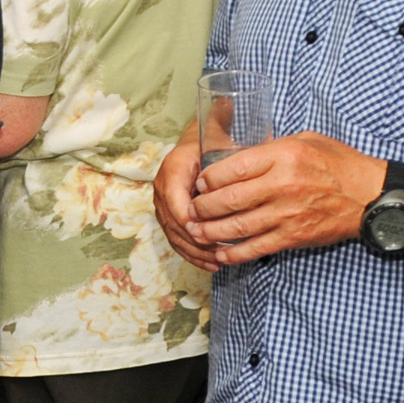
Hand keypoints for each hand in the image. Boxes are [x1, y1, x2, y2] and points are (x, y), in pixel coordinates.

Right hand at [154, 132, 224, 272]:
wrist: (201, 138)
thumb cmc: (216, 141)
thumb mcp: (224, 146)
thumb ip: (229, 165)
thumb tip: (240, 189)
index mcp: (173, 170)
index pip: (177, 205)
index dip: (193, 225)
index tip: (213, 239)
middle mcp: (162, 187)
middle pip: (174, 225)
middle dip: (197, 244)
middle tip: (221, 254)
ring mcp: (162, 202)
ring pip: (174, 235)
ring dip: (196, 253)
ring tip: (217, 263)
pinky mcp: (168, 213)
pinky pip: (175, 238)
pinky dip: (192, 254)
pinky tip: (210, 264)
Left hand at [190, 133, 379, 262]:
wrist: (370, 197)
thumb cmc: (339, 164)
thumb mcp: (305, 140)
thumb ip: (271, 148)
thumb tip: (238, 156)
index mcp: (283, 156)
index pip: (233, 168)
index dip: (210, 178)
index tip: (201, 183)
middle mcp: (282, 185)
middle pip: (229, 199)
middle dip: (203, 207)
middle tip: (192, 209)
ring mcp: (287, 214)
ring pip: (237, 227)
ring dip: (211, 231)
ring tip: (196, 231)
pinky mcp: (293, 237)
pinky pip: (256, 248)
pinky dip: (234, 254)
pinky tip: (220, 254)